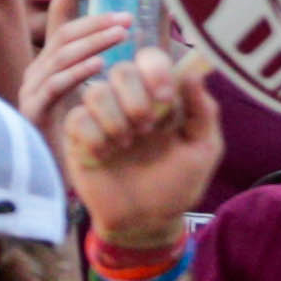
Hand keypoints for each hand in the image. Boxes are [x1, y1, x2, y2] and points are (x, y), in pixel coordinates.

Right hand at [57, 46, 225, 249]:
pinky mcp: (78, 135)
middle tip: (147, 128)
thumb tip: (193, 75)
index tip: (165, 98)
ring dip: (114, 120)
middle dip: (134, 98)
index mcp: (159, 97)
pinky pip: (77, 118)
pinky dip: (94, 138)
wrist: (146, 221)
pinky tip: (105, 156)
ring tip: (126, 145)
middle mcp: (129, 100)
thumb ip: (203, 112)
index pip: (150, 59)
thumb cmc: (176, 184)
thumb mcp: (203, 150)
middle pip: (120, 69)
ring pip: (96, 92)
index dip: (154, 70)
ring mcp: (101, 116)